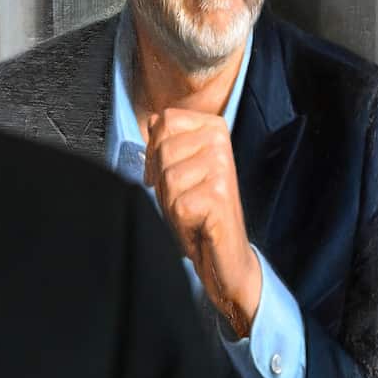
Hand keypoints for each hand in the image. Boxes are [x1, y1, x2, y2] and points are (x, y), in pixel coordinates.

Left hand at [144, 108, 261, 335]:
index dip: (155, 153)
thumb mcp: (179, 169)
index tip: (171, 176)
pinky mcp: (220, 195)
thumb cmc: (198, 213)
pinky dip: (180, 224)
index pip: (163, 120)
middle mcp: (221, 141)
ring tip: (191, 214)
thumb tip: (152, 119)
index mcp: (213, 127)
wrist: (225, 258)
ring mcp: (223, 166)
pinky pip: (178, 206)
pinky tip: (198, 228)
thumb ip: (166, 141)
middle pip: (162, 150)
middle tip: (184, 200)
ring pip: (168, 178)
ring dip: (171, 205)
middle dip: (162, 184)